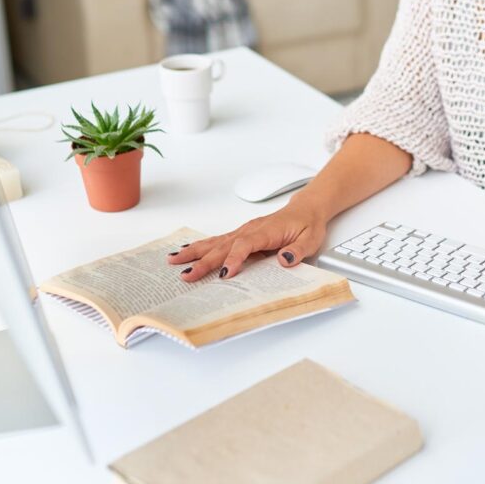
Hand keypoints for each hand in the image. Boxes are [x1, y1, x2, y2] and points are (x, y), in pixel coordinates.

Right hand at [166, 200, 328, 281]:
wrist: (307, 209)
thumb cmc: (307, 224)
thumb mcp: (311, 240)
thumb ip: (297, 250)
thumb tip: (284, 259)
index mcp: (266, 231)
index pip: (245, 245)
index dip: (234, 259)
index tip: (225, 273)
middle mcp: (250, 230)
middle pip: (223, 246)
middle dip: (203, 261)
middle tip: (186, 275)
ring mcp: (244, 231)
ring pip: (215, 242)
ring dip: (194, 252)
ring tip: (173, 260)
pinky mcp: (241, 235)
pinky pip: (218, 241)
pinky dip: (201, 247)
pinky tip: (186, 252)